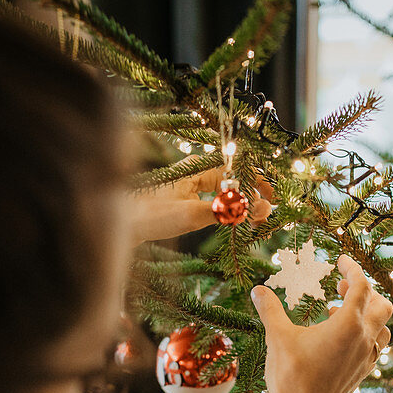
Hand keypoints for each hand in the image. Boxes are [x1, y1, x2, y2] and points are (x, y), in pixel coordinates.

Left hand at [131, 160, 272, 241]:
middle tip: (266, 215)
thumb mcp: (190, 215)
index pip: (237, 169)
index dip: (258, 182)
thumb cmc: (148, 216)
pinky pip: (214, 199)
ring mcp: (188, 186)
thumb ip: (224, 211)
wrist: (119, 225)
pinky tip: (234, 221)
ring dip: (241, 203)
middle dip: (253, 194)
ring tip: (255, 221)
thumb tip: (256, 209)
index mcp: (196, 168)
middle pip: (233, 178)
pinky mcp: (183, 199)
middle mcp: (194, 172)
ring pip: (224, 190)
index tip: (273, 198)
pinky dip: (228, 209)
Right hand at [251, 254, 392, 392]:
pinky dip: (364, 335)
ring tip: (339, 312)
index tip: (341, 260)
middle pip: (382, 305)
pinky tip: (341, 338)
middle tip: (340, 287)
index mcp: (348, 324)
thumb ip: (270, 309)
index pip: (361, 286)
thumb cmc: (291, 376)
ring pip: (383, 328)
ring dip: (368, 314)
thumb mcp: (277, 337)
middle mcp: (364, 339)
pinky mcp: (362, 373)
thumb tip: (259, 290)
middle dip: (365, 290)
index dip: (352, 269)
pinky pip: (375, 347)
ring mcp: (366, 358)